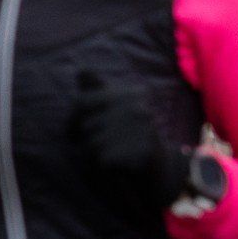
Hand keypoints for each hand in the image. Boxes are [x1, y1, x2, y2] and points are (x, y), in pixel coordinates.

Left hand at [73, 71, 190, 211]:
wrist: (164, 169)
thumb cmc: (132, 138)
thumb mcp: (116, 112)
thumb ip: (97, 92)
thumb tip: (82, 69)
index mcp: (127, 95)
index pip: (81, 102)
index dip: (72, 120)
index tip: (75, 132)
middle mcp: (136, 108)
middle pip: (85, 125)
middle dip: (83, 140)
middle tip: (94, 150)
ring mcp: (142, 129)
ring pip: (92, 144)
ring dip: (94, 156)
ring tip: (109, 159)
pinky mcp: (143, 151)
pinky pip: (103, 159)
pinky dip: (103, 167)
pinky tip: (116, 167)